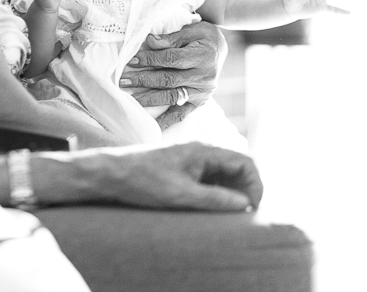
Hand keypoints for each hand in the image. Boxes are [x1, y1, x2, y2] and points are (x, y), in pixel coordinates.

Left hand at [48, 142, 262, 211]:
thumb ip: (215, 198)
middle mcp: (202, 150)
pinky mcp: (183, 168)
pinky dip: (218, 192)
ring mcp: (193, 159)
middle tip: (245, 215)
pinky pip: (210, 178)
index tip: (253, 209)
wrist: (111, 174)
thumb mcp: (181, 195)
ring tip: (230, 215)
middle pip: (238, 167)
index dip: (256, 185)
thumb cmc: (143, 181)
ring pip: (225, 174)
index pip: (246, 162)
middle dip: (246, 189)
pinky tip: (212, 208)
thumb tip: (245, 204)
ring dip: (232, 192)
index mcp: (204, 150)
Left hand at [119, 20, 224, 128]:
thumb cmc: (203, 37)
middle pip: (168, 80)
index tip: (132, 60)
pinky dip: (168, 121)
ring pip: (172, 97)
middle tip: (124, 81)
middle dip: (144, 80)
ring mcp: (202, 91)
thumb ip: (171, 37)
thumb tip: (150, 41)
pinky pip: (182, 113)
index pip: (171, 59)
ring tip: (131, 99)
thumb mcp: (191, 30)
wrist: (221, 49)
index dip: (151, 59)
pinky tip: (154, 126)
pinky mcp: (200, 102)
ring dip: (149, 99)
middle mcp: (204, 76)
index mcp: (202, 56)